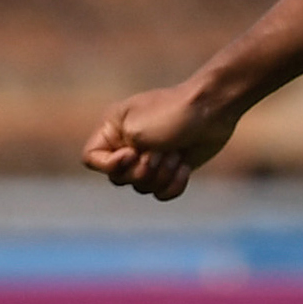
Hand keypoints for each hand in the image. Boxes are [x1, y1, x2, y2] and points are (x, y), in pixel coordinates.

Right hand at [83, 81, 238, 200]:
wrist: (212, 110)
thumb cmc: (172, 114)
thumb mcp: (136, 130)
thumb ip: (118, 156)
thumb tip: (127, 174)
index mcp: (112, 129)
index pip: (91, 159)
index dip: (110, 165)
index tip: (132, 154)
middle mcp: (127, 145)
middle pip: (118, 179)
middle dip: (143, 171)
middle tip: (160, 151)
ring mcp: (150, 159)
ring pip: (142, 188)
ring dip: (162, 174)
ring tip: (176, 153)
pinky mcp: (170, 169)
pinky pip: (162, 193)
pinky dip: (175, 184)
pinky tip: (185, 166)